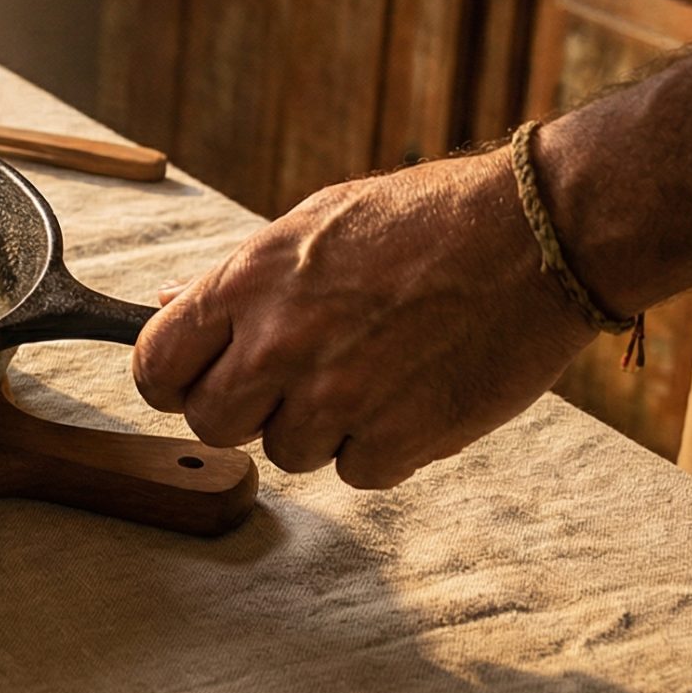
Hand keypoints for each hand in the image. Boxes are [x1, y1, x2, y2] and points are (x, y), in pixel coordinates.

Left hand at [132, 150, 596, 488]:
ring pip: (285, 454)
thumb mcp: (312, 222)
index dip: (172, 381)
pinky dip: (379, 449)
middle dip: (242, 411)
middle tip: (288, 382)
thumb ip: (237, 278)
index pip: (156, 366)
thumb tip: (165, 303)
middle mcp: (280, 344)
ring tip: (367, 373)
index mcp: (248, 283)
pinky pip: (356, 472)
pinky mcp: (402, 438)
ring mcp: (340, 396)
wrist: (535, 237)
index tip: (197, 378)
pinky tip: (408, 397)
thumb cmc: (425, 220)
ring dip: (317, 428)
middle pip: (211, 424)